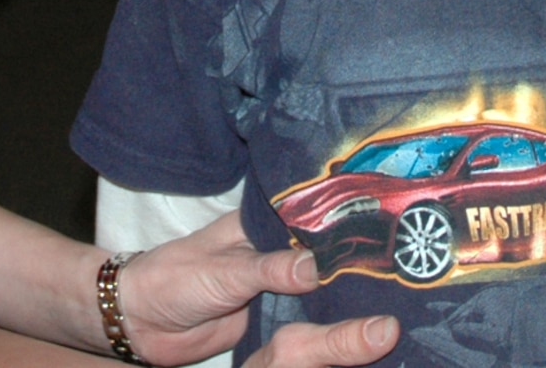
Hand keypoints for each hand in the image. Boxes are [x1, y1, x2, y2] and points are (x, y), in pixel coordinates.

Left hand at [114, 213, 397, 365]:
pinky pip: (308, 320)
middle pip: (322, 254)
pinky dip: (330, 324)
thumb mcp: (222, 271)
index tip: (387, 225)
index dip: (343, 221)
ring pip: (320, 289)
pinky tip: (364, 327)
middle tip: (403, 269)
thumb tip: (321, 265)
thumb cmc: (173, 280)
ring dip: (346, 296)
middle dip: (355, 262)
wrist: (142, 323)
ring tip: (397, 299)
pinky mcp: (273, 319)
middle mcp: (273, 252)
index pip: (309, 217)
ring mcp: (276, 287)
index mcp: (258, 225)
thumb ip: (269, 269)